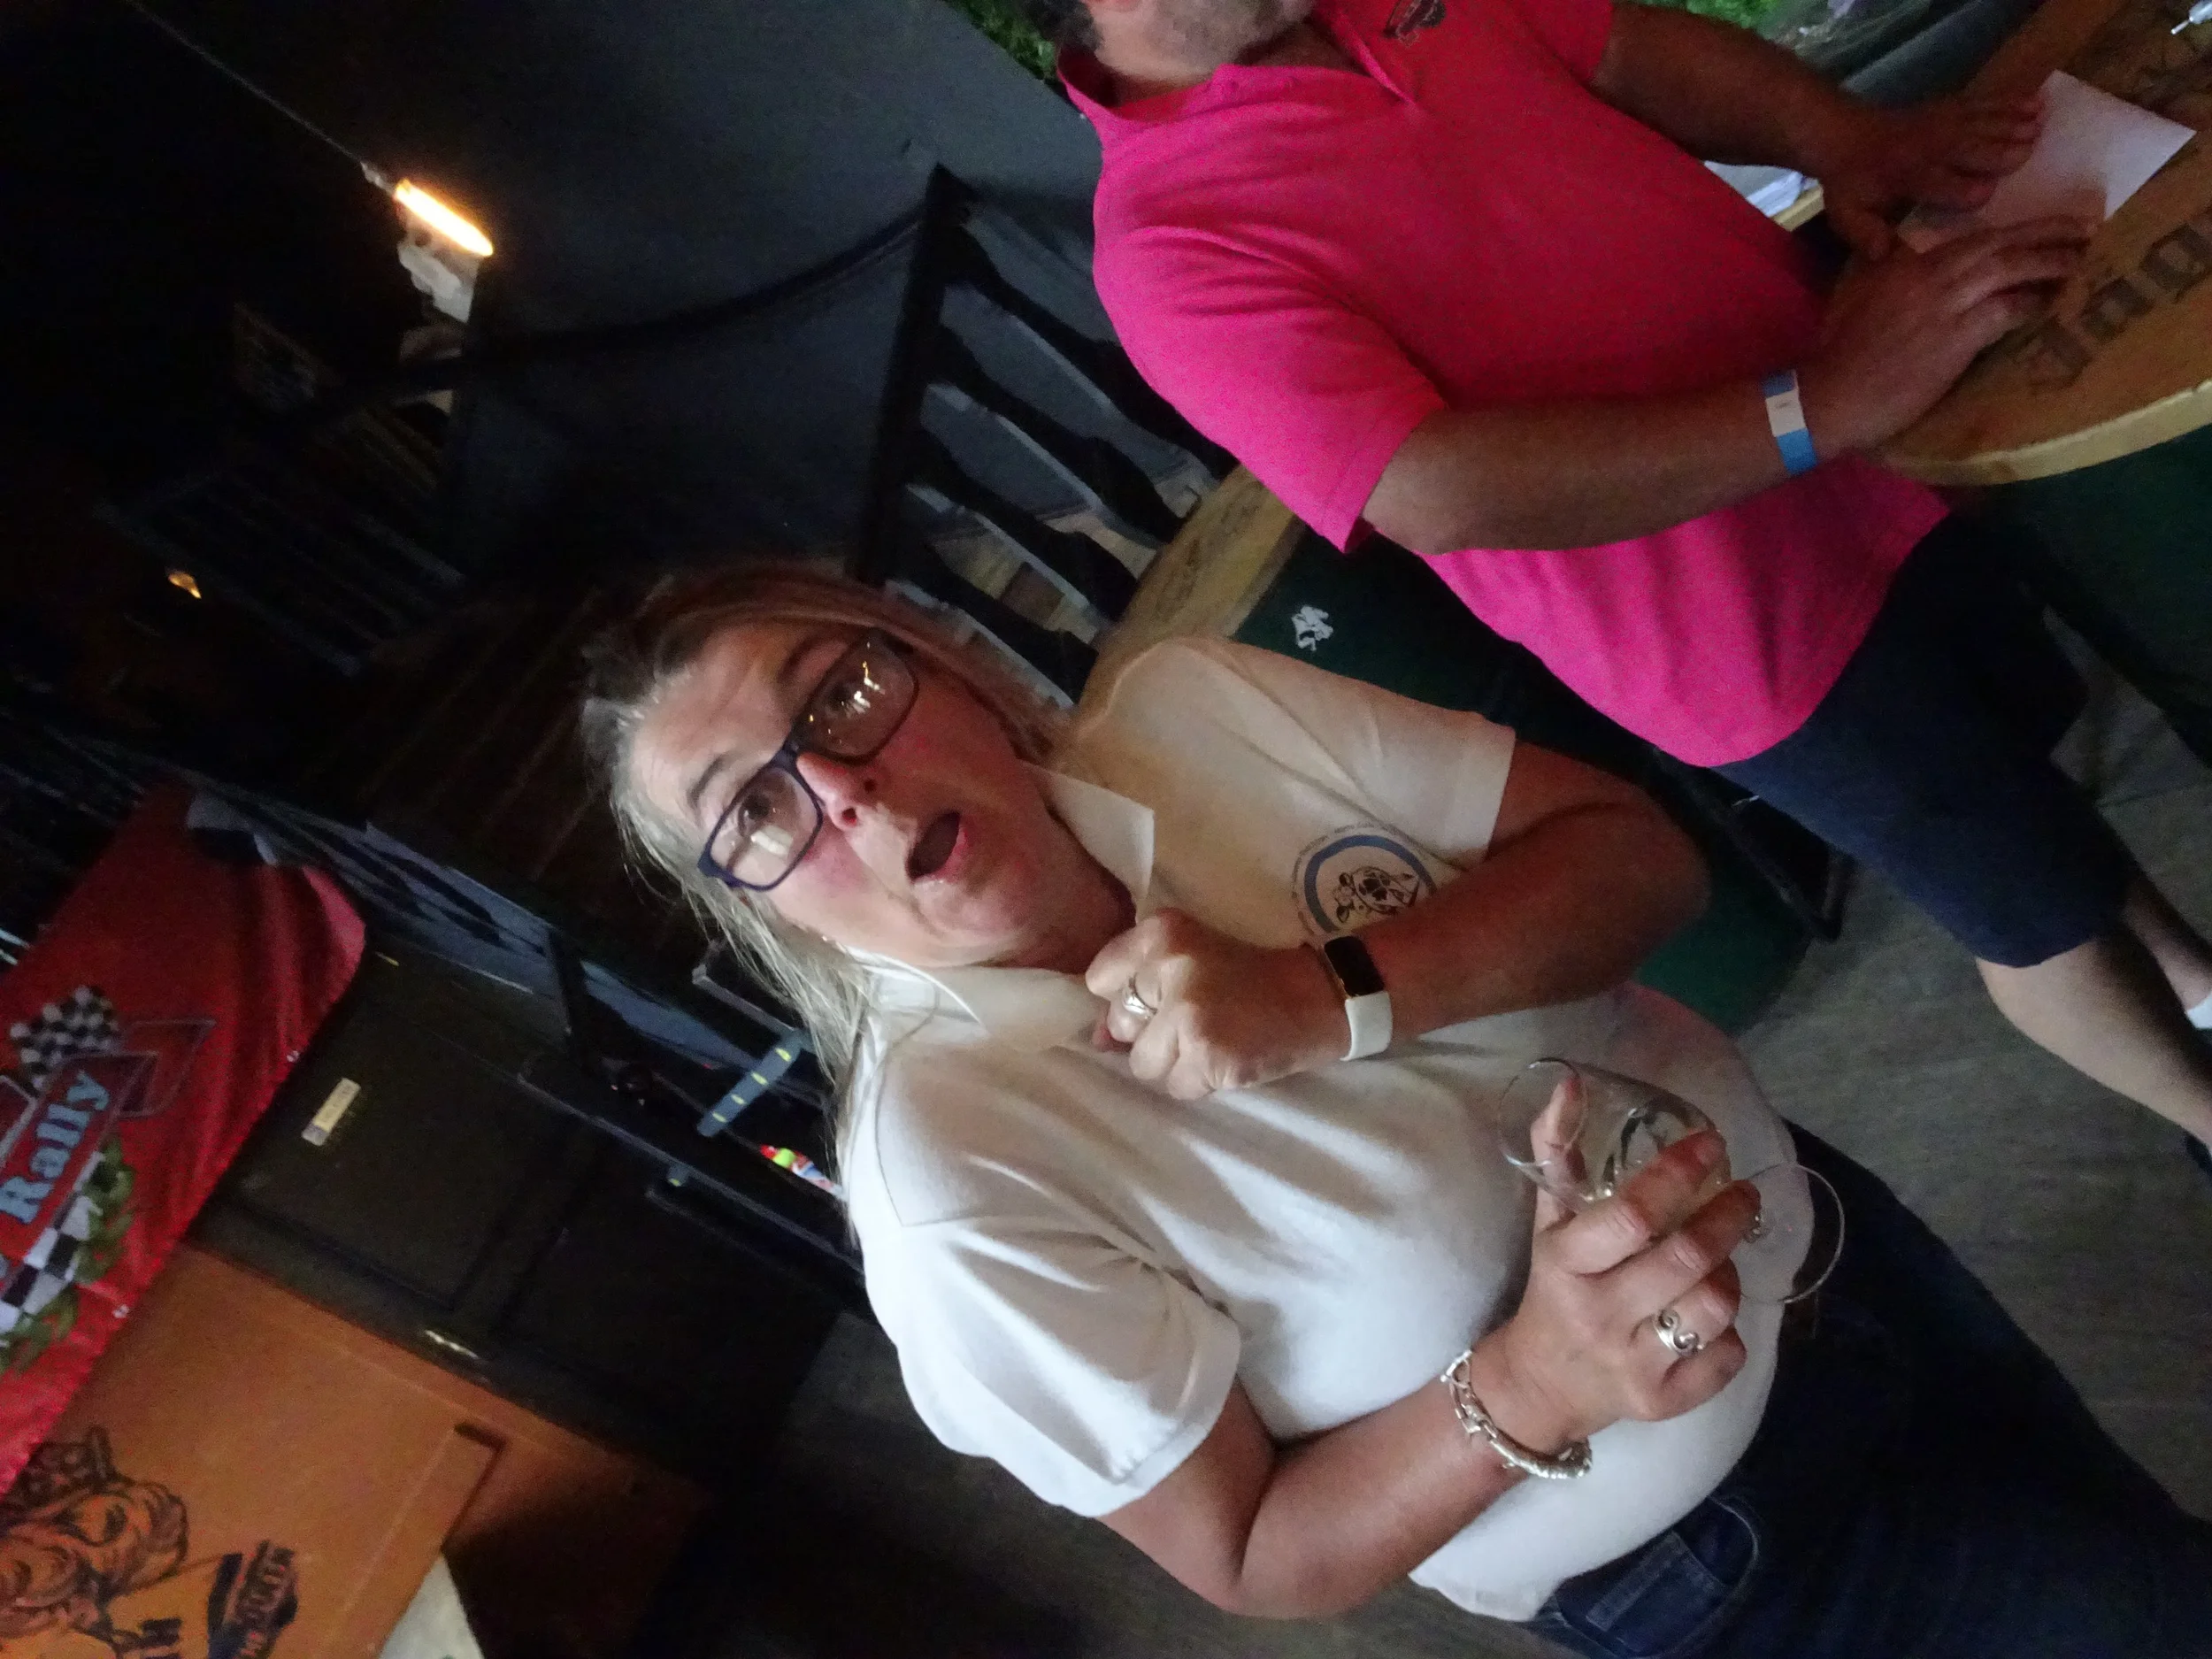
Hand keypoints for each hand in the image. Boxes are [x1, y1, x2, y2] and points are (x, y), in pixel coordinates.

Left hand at [1084, 909, 1347, 1099]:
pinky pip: (1177, 1086)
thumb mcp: (1191, 959)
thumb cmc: (1250, 977)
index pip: (1100, 978)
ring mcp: (1187, 1015)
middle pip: (1120, 1025)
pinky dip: (1200, 1080)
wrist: (1318, 998)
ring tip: (1212, 1041)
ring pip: (1144, 1063)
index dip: (1127, 997)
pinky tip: (1227, 1058)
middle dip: (1152, 1033)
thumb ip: (1138, 989)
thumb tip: (1096, 1041)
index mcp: (1162, 933)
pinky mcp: (1207, 1056)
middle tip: (1197, 1020)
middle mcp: (1169, 968)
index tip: (1160, 998)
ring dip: (1175, 1063)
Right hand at [1461, 1128, 1757, 1452]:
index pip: (1632, 1215)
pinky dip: (1730, 1330)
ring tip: (1722, 1258)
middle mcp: (1600, 1316)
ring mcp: (1634, 1365)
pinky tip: (1708, 1313)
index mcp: (1567, 1264)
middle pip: (1687, 1260)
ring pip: (1713, 1307)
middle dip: (1726, 1218)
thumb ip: (1557, 1153)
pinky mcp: (1664, 1402)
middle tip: (1743, 1195)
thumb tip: (1572, 1083)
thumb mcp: (1548, 1223)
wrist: (1541, 1385)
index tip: (1711, 1143)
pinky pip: (1726, 1356)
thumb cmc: (1552, 1289)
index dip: (1678, 1174)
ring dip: (1729, 1273)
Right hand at [1799, 215, 2091, 453]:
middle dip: (2046, 232)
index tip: (2043, 225)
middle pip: (1999, 243)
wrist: (1829, 395)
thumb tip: (1901, 256)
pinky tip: (2053, 302)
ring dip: (2051, 262)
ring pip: (2009, 270)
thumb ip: (1884, 270)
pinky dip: (2032, 303)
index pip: (1970, 237)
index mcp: (1905, 263)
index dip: (2013, 229)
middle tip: (2086, 226)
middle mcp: (1929, 275)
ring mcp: (1944, 306)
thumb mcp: (1856, 296)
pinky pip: (2006, 311)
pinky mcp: (1954, 339)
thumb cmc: (1837, 353)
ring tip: (2083, 259)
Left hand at [1815, 92, 2044, 259]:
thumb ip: (1865, 233)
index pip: (1938, 183)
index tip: (1987, 193)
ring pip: (1980, 121)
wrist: (1844, 134)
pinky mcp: (1951, 108)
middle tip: (2030, 153)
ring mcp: (1941, 123)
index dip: (1960, 188)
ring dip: (2011, 122)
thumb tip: (1884, 255)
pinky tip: (2037, 102)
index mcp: (1906, 177)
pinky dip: (2010, 102)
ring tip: (2041, 126)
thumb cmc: (1851, 183)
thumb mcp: (1847, 214)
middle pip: (1968, 147)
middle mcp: (1927, 147)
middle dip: (1997, 150)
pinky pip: (1983, 102)